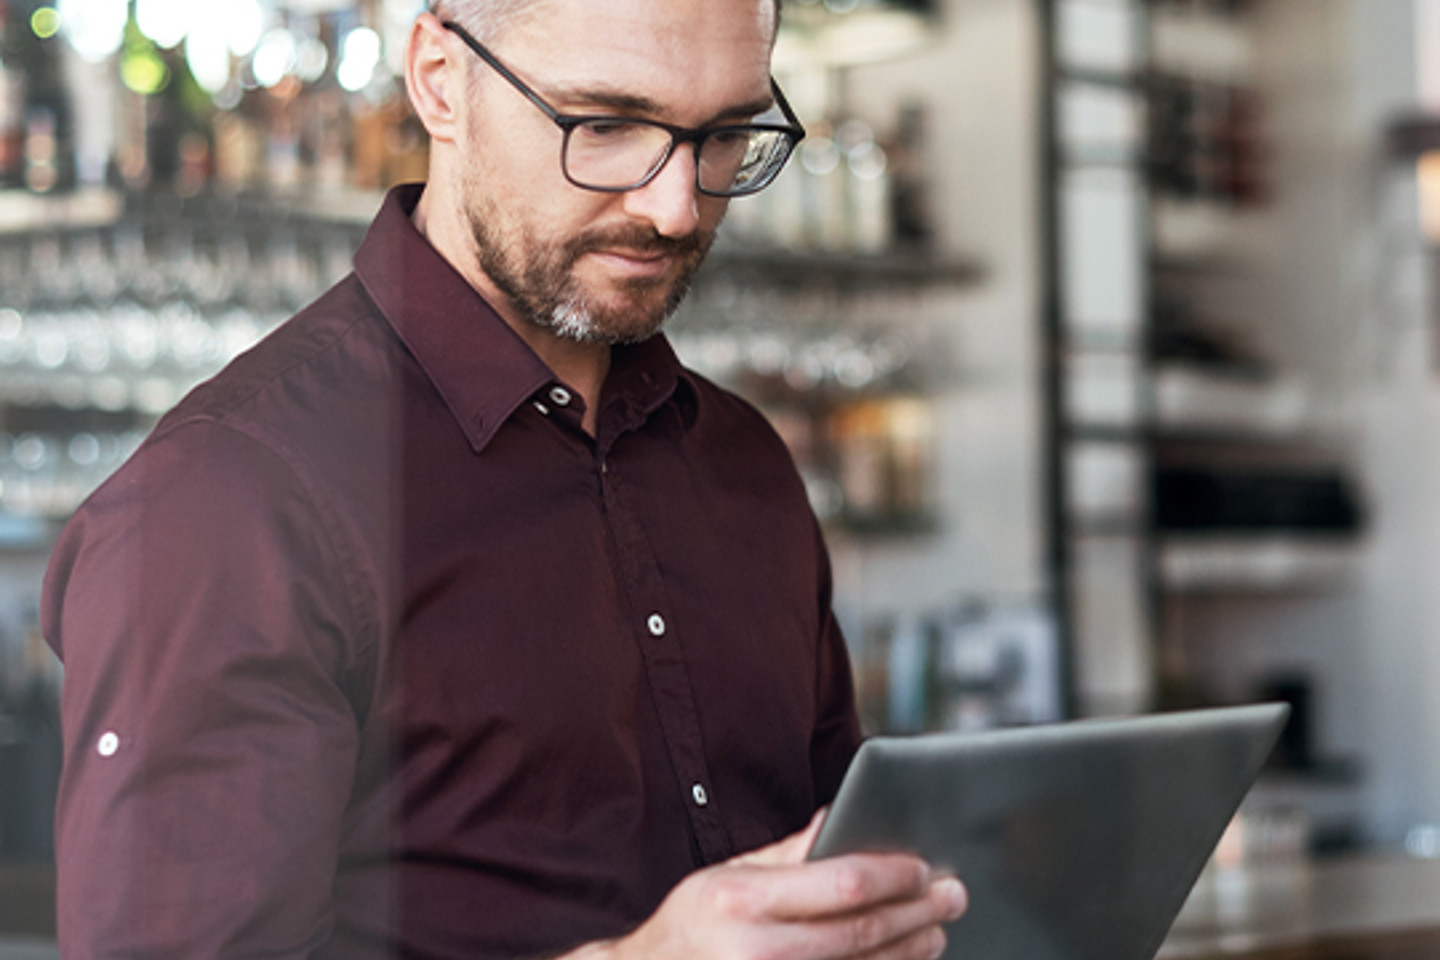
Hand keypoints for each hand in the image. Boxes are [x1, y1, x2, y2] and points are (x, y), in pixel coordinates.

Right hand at [596, 811, 966, 959]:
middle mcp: (758, 951)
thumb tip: (840, 816)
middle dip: (918, 912)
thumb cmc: (691, 927)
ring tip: (935, 930)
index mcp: (744, 900)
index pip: (841, 884)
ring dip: (911, 951)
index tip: (924, 866)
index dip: (893, 875)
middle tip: (953, 896)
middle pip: (863, 931)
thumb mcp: (726, 875)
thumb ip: (788, 851)